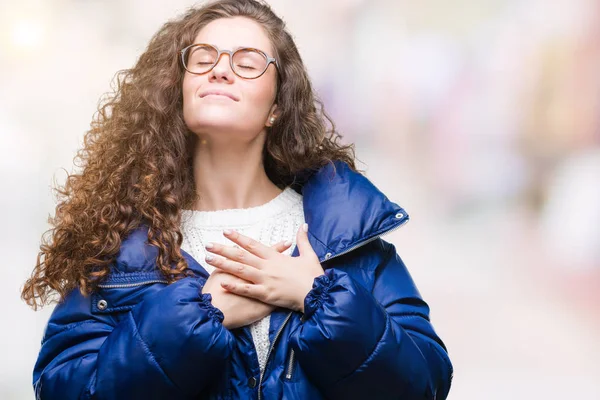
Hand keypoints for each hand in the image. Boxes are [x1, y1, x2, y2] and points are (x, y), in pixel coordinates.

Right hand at [202, 240, 290, 328]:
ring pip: (280, 280)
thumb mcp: (218, 272)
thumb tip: (234, 250)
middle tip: (296, 249)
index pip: (266, 255)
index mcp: (249, 268)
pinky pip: (279, 298)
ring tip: (299, 268)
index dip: (277, 248)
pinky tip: (293, 293)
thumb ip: (227, 262)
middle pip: (276, 265)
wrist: (216, 311)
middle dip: (287, 258)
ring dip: (288, 274)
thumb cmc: (214, 292)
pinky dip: (286, 295)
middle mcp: (259, 276)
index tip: (287, 242)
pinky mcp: (265, 304)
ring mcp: (264, 289)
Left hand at [204, 224, 323, 312]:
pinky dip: (234, 286)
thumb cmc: (313, 276)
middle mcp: (268, 266)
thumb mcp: (309, 255)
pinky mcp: (266, 295)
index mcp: (276, 257)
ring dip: (223, 264)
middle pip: (241, 255)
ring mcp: (266, 280)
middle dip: (223, 250)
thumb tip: (304, 225)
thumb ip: (302, 240)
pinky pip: (247, 290)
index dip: (238, 238)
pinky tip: (221, 283)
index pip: (253, 244)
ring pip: (240, 270)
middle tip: (208, 245)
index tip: (226, 231)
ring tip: (209, 260)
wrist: (318, 294)